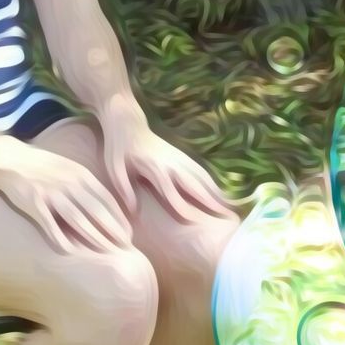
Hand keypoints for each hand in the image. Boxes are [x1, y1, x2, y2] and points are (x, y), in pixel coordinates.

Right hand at [0, 143, 134, 254]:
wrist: (11, 158)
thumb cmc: (43, 167)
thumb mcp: (70, 169)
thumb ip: (86, 184)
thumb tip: (105, 203)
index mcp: (81, 175)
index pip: (106, 200)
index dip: (119, 218)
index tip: (129, 233)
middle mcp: (70, 183)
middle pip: (96, 210)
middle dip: (113, 229)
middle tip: (126, 246)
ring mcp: (52, 193)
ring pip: (77, 218)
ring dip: (94, 236)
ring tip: (107, 251)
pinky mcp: (34, 202)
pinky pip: (49, 223)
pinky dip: (60, 237)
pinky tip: (70, 251)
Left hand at [101, 121, 236, 223]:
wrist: (128, 121)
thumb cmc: (118, 148)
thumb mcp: (114, 169)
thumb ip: (124, 190)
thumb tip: (133, 211)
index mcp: (155, 169)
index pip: (173, 193)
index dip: (185, 208)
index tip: (198, 222)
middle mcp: (172, 164)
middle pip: (196, 185)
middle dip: (211, 201)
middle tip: (227, 215)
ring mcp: (179, 158)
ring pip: (203, 177)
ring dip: (217, 191)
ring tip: (231, 206)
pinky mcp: (181, 155)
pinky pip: (201, 171)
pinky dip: (213, 182)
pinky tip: (220, 192)